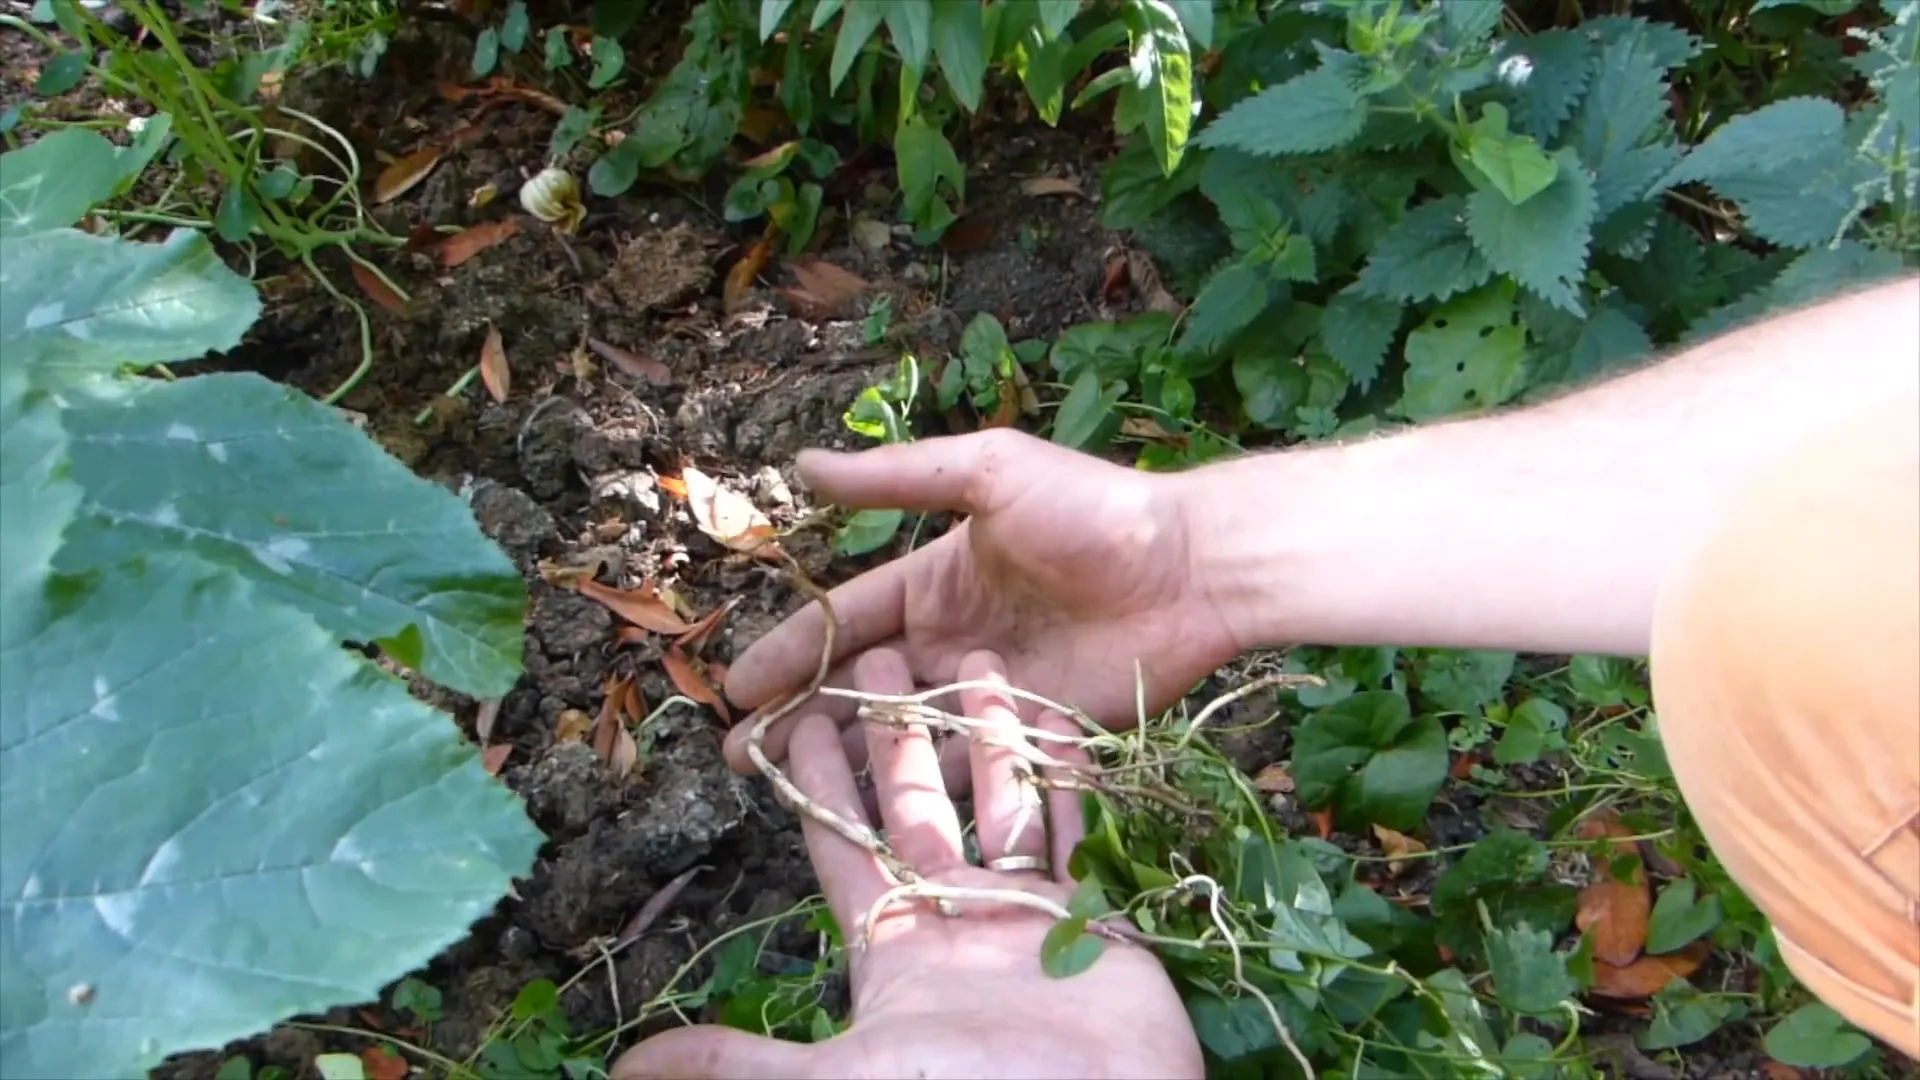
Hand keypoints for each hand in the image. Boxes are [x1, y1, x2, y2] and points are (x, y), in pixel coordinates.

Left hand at [612, 649, 1204, 1079]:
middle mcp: (953, 921)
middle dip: (897, 733)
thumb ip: (741, 1065)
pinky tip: (1060, 715)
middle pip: (916, 807)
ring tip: (978, 661)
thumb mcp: (844, 1079)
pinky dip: (1068, 775)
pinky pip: (1075, 829)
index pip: (841, 843)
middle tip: (882, 657)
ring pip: (1000, 803)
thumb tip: (626, 1066)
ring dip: (990, 736)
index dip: (816, 781)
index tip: (795, 714)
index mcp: (890, 946)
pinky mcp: (1090, 921)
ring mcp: (1023, 918)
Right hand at [721, 429, 1242, 777]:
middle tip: (739, 756)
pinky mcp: (1036, 738)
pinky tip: (877, 820)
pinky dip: (922, 793)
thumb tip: (801, 462)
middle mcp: (953, 643)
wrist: (1191, 569)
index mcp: (934, 583)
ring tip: (787, 794)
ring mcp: (992, 696)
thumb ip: (899, 479)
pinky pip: (969, 771)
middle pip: (860, 691)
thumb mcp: (989, 474)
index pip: (843, 625)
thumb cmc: (1092, 512)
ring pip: (903, 738)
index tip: (734, 686)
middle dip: (798, 721)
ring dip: (847, 765)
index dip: (788, 654)